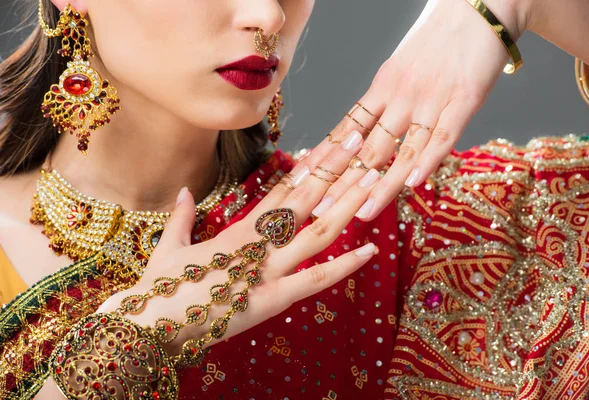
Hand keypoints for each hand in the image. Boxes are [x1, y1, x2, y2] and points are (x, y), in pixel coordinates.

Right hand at [97, 133, 377, 353]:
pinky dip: (345, 266)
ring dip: (348, 204)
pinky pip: (316, 280)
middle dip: (335, 169)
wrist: (149, 327)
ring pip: (317, 232)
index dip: (308, 166)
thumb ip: (182, 217)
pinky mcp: (273, 300)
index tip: (329, 144)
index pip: (280, 190)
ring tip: (375, 179)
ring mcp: (267, 271)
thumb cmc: (158, 288)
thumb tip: (184, 191)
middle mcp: (257, 244)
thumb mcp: (168, 247)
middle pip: (305, 199)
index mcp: (236, 230)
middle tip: (361, 141)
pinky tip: (371, 250)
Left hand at [304, 0, 528, 220]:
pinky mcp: (464, 99)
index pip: (346, 130)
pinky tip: (413, 183)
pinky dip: (428, 160)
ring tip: (362, 211)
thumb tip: (361, 137)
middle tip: (321, 209)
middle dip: (343, 182)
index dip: (324, 158)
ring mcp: (430, 99)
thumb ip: (383, 105)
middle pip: (368, 147)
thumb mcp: (399, 72)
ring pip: (402, 149)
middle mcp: (400, 96)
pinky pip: (443, 135)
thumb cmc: (436, 44)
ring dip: (381, 184)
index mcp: (381, 89)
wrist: (477, 7)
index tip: (303, 181)